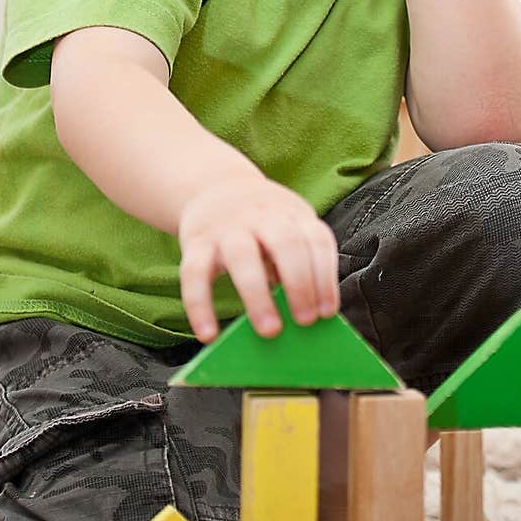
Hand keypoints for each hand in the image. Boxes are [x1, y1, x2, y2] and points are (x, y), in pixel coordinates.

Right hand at [178, 172, 340, 342]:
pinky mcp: (195, 242)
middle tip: (305, 322)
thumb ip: (298, 261)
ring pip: (241, 256)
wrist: (216, 187)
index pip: (316, 240)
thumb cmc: (262, 221)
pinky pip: (193, 274)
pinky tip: (209, 334)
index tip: (327, 312)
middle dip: (299, 284)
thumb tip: (307, 312)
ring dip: (258, 296)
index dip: (325, 277)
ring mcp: (227, 227)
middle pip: (286, 243)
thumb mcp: (288, 227)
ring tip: (270, 330)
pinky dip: (200, 306)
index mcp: (292, 213)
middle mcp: (261, 216)